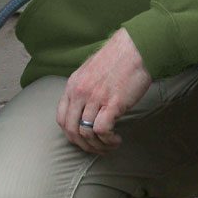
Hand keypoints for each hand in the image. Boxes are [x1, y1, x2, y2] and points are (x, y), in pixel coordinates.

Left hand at [57, 28, 151, 154]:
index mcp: (73, 85)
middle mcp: (80, 92)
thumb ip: (83, 88)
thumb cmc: (117, 59)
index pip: (61, 119)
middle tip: (96, 149)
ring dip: (98, 146)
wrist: (136, 48)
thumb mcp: (90, 71)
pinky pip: (102, 130)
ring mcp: (95, 98)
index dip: (71, 134)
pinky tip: (116, 139)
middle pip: (71, 130)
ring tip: (110, 145)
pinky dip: (108, 140)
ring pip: (86, 133)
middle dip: (83, 145)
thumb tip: (83, 108)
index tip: (83, 140)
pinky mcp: (112, 103)